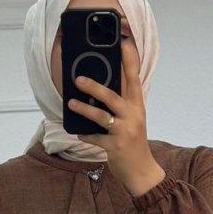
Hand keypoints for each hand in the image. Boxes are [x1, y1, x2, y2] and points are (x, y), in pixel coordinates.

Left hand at [68, 39, 164, 196]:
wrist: (141, 170)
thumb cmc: (133, 140)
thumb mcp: (133, 117)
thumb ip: (122, 100)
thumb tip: (99, 85)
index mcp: (137, 105)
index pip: (134, 77)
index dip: (129, 59)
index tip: (123, 42)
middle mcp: (132, 115)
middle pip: (113, 96)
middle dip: (95, 86)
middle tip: (78, 79)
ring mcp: (124, 132)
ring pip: (101, 116)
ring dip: (84, 109)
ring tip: (71, 103)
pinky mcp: (115, 147)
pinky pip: (95, 138)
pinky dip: (85, 134)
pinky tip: (78, 131)